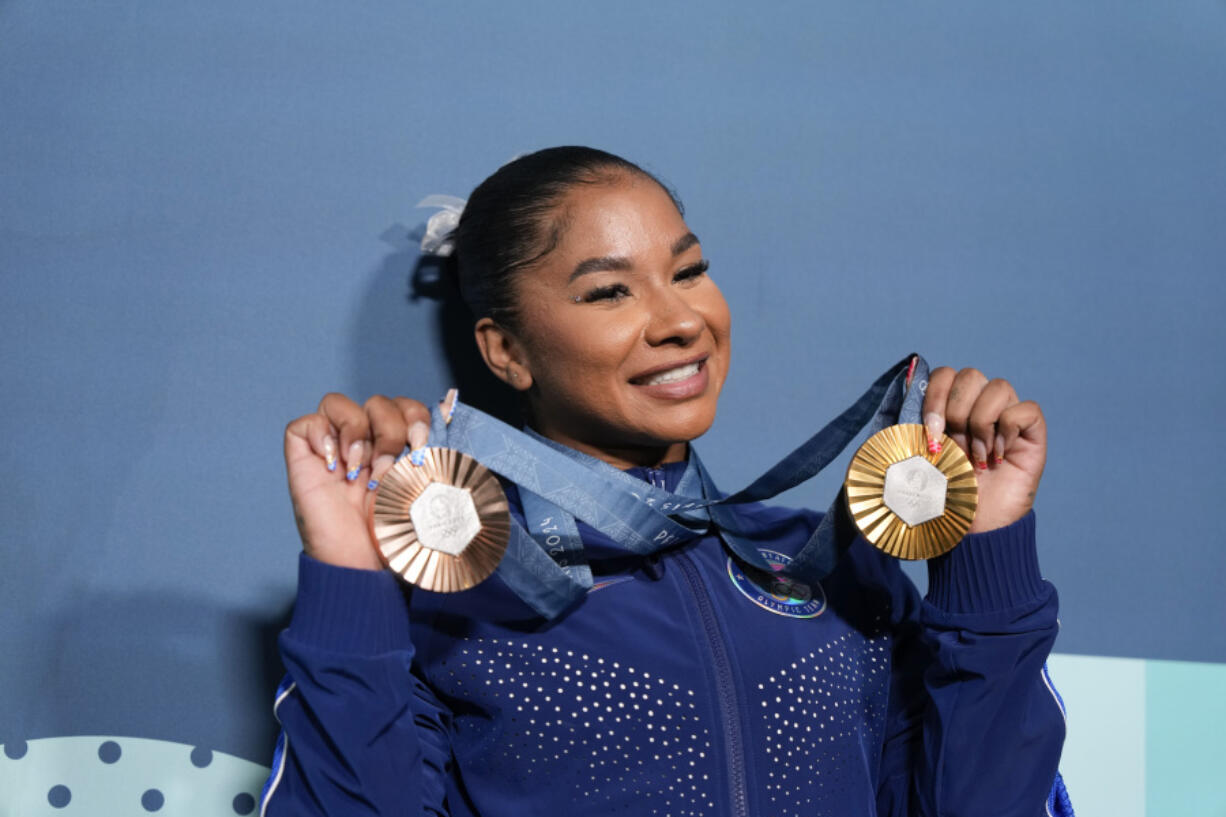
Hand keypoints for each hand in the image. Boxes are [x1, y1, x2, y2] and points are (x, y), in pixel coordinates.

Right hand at [283, 391, 453, 569]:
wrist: (365, 563)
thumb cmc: (394, 531)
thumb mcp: (423, 483)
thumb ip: (434, 445)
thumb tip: (448, 404)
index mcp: (395, 446)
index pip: (405, 406)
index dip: (416, 416)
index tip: (422, 445)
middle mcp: (364, 443)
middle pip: (377, 403)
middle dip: (390, 429)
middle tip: (389, 466)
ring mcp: (332, 449)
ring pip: (339, 403)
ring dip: (357, 431)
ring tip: (360, 469)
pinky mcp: (303, 459)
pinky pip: (305, 423)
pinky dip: (320, 435)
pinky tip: (335, 465)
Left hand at [922, 368, 1045, 533]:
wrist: (971, 527)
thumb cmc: (943, 494)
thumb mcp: (916, 457)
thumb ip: (909, 424)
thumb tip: (902, 387)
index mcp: (951, 406)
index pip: (944, 374)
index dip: (935, 397)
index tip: (930, 433)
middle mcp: (981, 405)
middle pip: (970, 375)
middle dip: (957, 413)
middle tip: (956, 448)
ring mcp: (1008, 417)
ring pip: (999, 387)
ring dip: (981, 424)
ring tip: (977, 457)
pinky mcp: (1033, 432)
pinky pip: (1025, 409)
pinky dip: (1008, 430)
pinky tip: (999, 457)